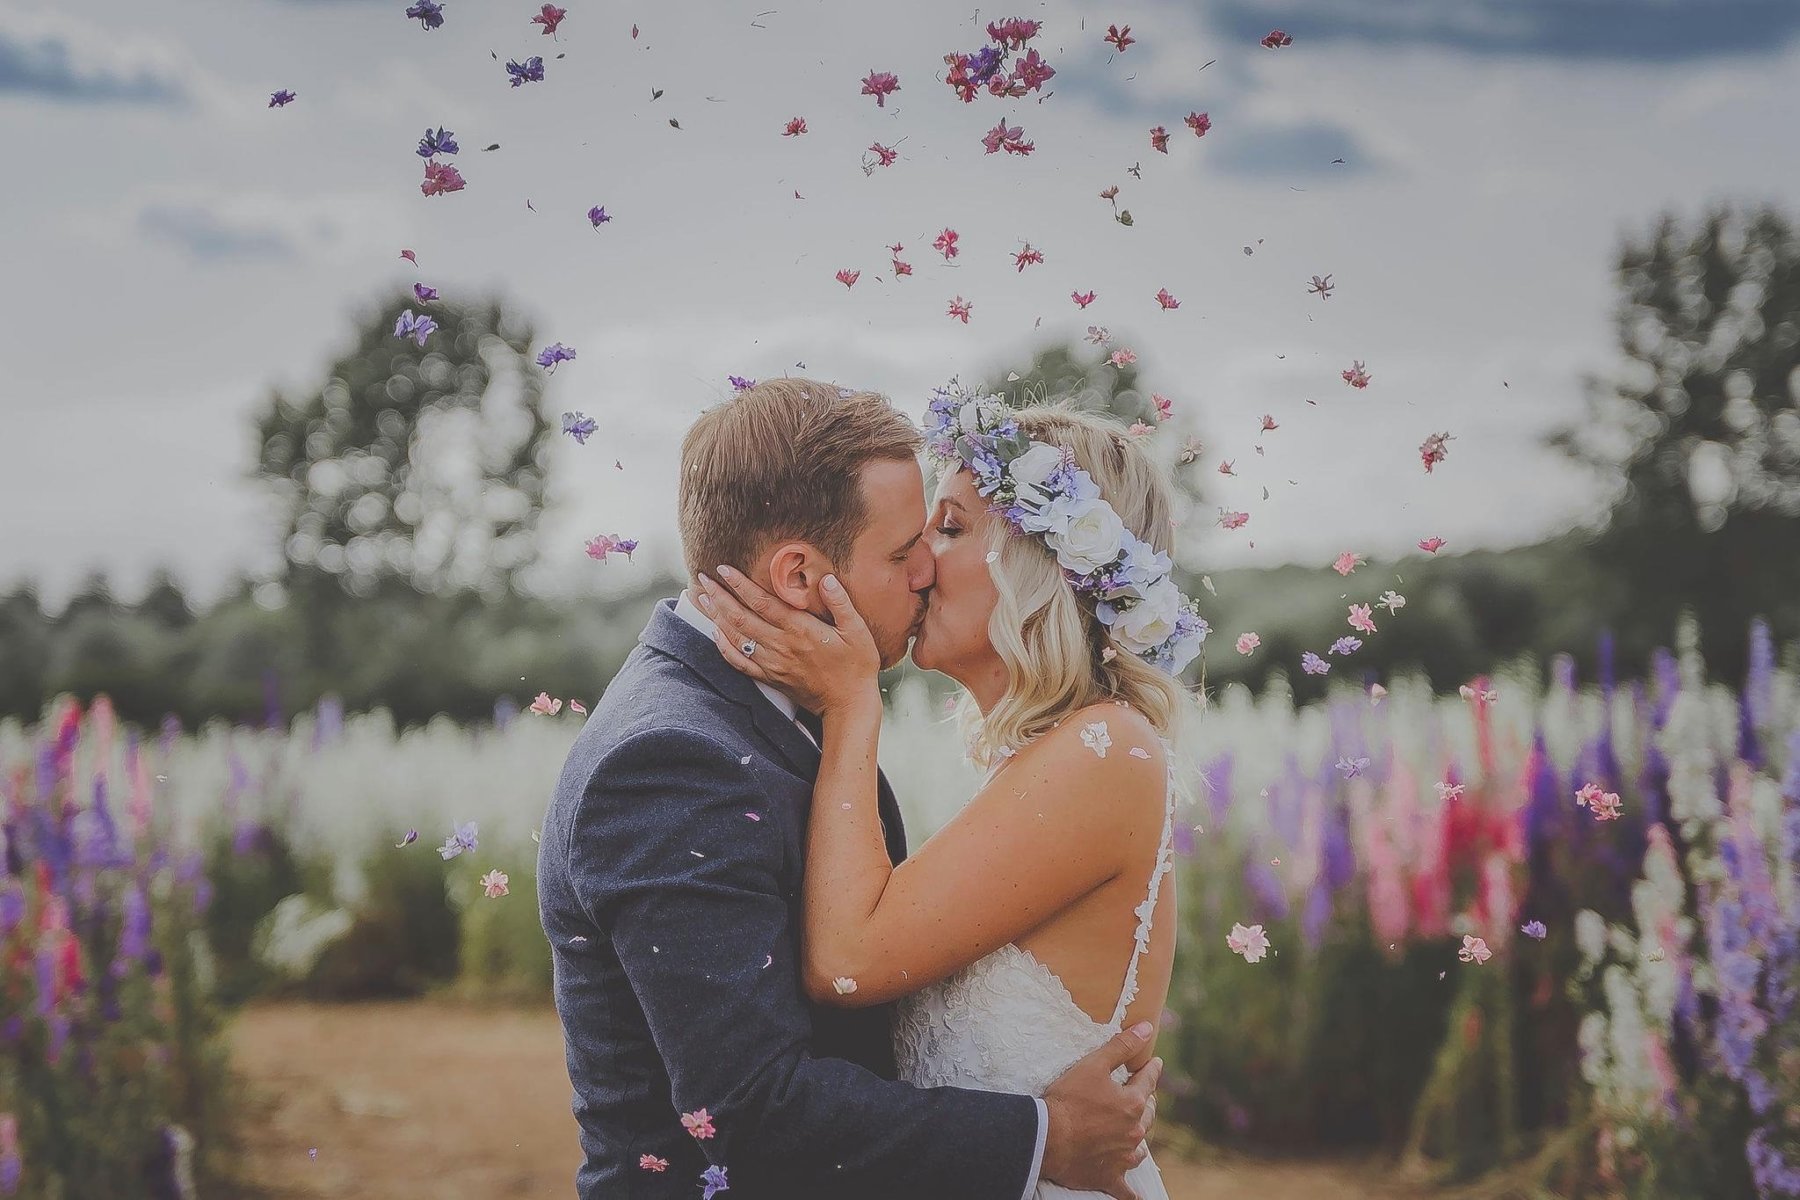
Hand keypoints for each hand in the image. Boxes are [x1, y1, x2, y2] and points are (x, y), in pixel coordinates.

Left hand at [698, 566, 880, 716]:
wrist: (849, 705)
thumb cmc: (857, 665)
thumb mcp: (857, 631)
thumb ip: (841, 603)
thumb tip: (826, 579)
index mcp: (800, 629)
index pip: (762, 602)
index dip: (740, 584)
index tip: (724, 569)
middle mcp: (781, 645)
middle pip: (741, 617)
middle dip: (719, 596)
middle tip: (703, 577)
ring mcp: (773, 663)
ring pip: (736, 637)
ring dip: (715, 616)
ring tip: (701, 598)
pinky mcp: (770, 678)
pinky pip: (739, 662)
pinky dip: (723, 647)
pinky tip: (715, 633)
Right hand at [1040, 1021, 1161, 1199]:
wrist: (1046, 1139)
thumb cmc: (1067, 1100)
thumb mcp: (1093, 1065)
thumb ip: (1121, 1047)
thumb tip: (1145, 1029)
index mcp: (1133, 1104)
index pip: (1148, 1081)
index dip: (1151, 1069)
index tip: (1154, 1063)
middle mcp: (1133, 1132)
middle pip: (1148, 1114)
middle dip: (1148, 1101)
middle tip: (1144, 1093)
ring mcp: (1122, 1156)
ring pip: (1140, 1147)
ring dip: (1139, 1137)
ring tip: (1134, 1129)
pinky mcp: (1109, 1176)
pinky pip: (1125, 1189)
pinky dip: (1131, 1192)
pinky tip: (1137, 1196)